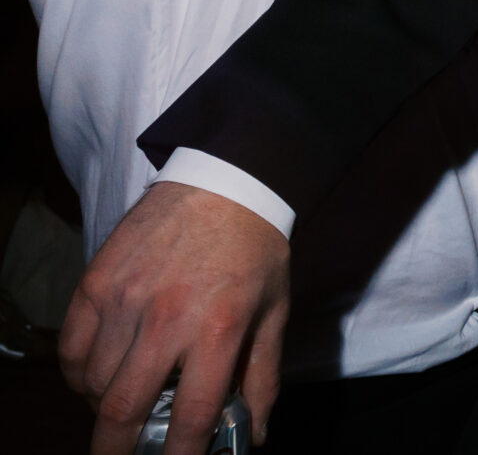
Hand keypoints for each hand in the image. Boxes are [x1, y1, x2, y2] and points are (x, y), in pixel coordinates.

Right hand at [60, 182, 288, 454]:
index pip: (189, 414)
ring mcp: (124, 299)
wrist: (226, 181)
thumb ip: (262, 377)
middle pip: (123, 408)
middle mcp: (166, 318)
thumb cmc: (256, 250)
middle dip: (117, 448)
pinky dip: (79, 374)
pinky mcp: (95, 281)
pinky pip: (71, 349)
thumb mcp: (274, 312)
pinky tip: (98, 375)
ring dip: (105, 405)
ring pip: (95, 382)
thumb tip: (255, 434)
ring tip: (125, 402)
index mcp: (218, 329)